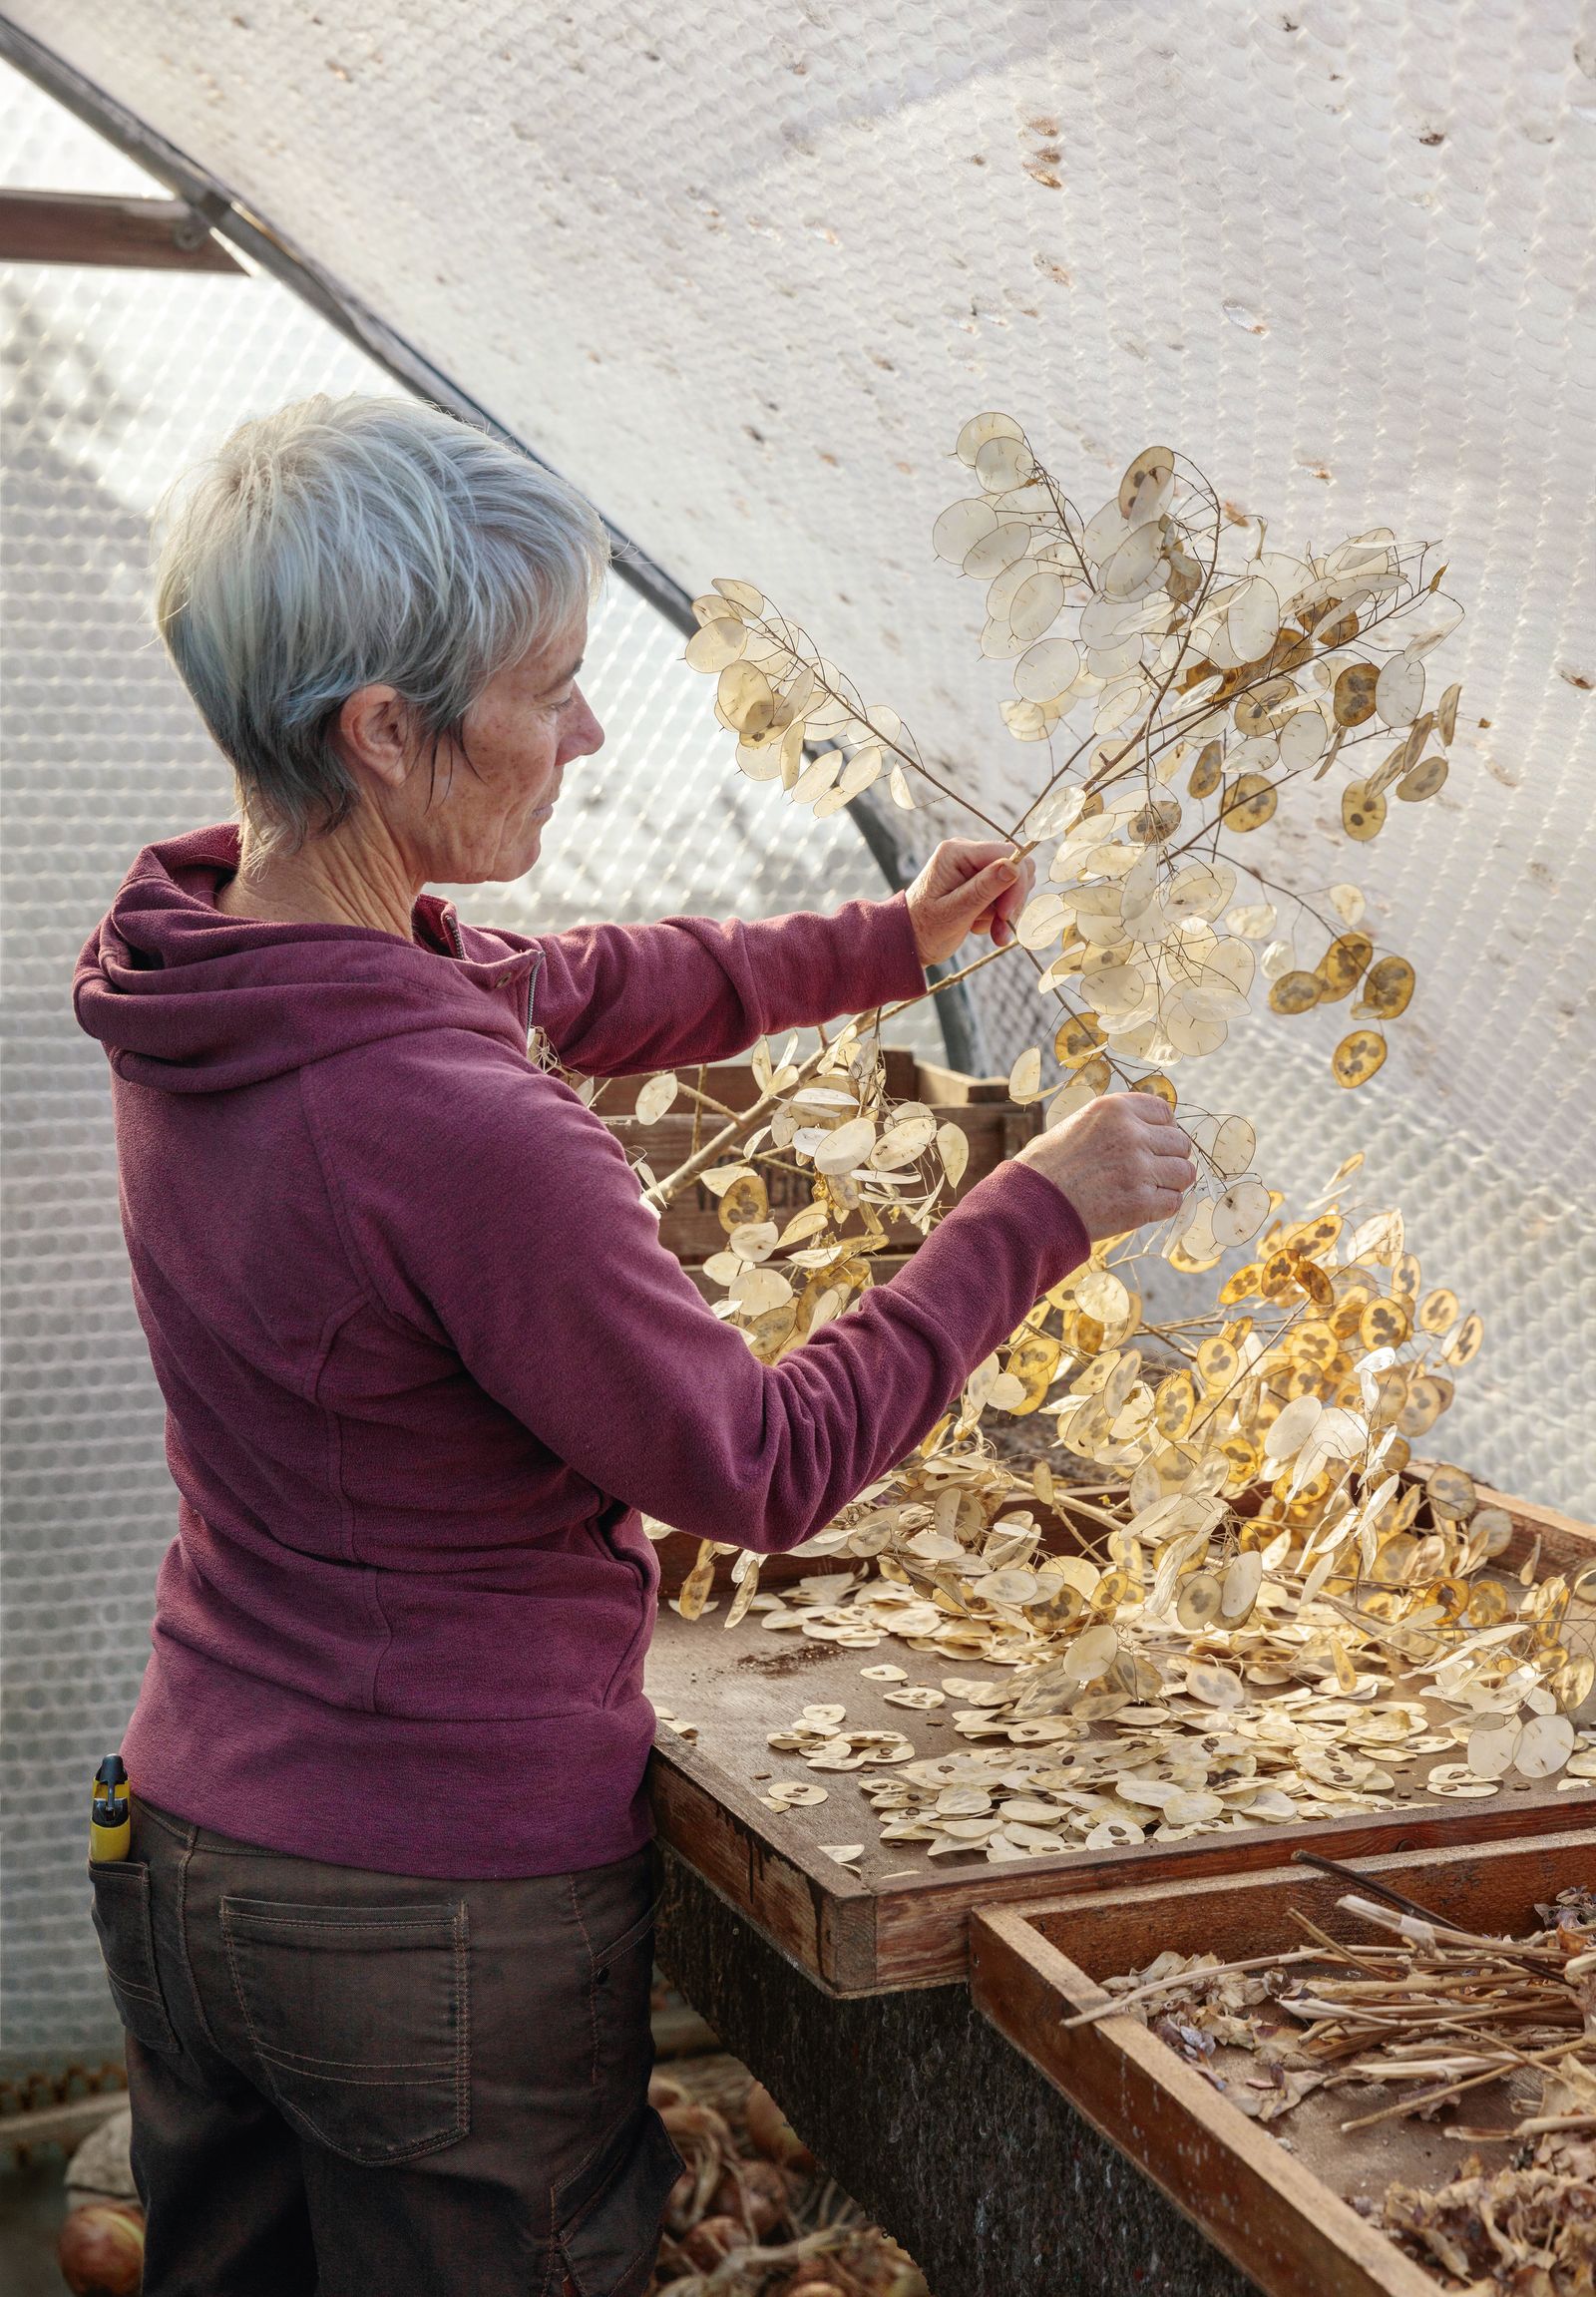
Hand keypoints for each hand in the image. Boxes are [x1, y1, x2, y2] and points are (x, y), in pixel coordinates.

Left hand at [905, 839, 1034, 967]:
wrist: (909, 941)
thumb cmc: (924, 929)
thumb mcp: (954, 912)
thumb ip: (983, 889)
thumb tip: (1013, 867)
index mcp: (956, 852)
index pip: (1006, 854)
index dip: (1015, 883)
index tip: (1006, 915)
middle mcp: (967, 853)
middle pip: (1015, 867)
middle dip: (1013, 901)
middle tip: (1001, 929)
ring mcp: (974, 867)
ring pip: (1014, 882)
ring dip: (1007, 912)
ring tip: (992, 932)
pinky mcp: (979, 882)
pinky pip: (1005, 894)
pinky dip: (1000, 915)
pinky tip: (983, 928)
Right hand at [1017, 1092, 1195, 1241]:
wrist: (1029, 1204)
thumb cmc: (1046, 1167)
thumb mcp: (1077, 1124)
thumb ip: (1115, 1123)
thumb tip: (1149, 1129)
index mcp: (1114, 1108)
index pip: (1164, 1111)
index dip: (1162, 1129)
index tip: (1152, 1142)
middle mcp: (1131, 1134)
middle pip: (1180, 1142)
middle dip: (1169, 1157)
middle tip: (1150, 1171)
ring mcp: (1139, 1169)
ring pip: (1184, 1172)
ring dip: (1171, 1182)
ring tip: (1148, 1189)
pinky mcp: (1141, 1203)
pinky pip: (1175, 1202)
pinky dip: (1163, 1206)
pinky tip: (1143, 1207)